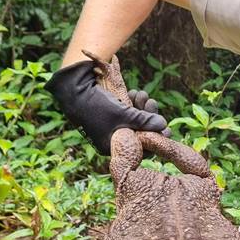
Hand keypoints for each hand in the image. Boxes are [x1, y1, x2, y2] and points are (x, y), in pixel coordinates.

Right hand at [45, 60, 167, 154]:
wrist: (73, 90)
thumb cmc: (97, 107)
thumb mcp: (124, 115)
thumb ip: (144, 121)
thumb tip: (164, 125)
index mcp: (111, 147)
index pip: (139, 149)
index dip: (154, 138)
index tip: (167, 129)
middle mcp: (111, 140)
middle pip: (138, 133)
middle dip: (148, 117)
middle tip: (152, 102)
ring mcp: (109, 127)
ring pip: (133, 121)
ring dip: (141, 108)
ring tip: (142, 94)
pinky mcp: (108, 115)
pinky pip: (126, 113)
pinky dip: (131, 104)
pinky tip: (134, 93)